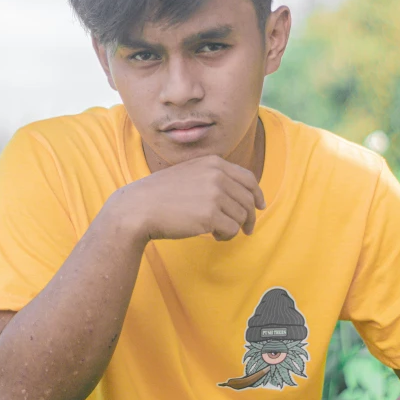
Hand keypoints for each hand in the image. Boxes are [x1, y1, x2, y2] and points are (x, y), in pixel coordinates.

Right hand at [111, 154, 265, 241]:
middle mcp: (217, 175)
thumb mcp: (190, 173)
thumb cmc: (162, 195)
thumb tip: (240, 194)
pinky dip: (225, 236)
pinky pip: (232, 229)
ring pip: (241, 216)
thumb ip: (213, 177)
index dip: (257, 193)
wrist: (139, 207)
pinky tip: (213, 236)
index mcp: (213, 163)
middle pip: (248, 199)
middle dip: (249, 217)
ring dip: (233, 227)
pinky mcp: (210, 215)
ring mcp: (214, 194)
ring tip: (217, 231)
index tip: (260, 205)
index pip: (248, 178)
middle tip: (246, 229)